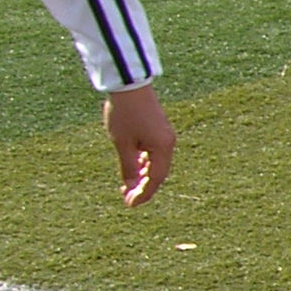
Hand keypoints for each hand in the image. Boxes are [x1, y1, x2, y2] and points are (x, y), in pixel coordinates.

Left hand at [103, 84, 173, 205]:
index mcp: (162, 148)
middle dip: (144, 186)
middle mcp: (169, 143)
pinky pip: (156, 152)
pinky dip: (145, 162)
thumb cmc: (125, 114)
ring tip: (127, 182)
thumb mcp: (122, 144)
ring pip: (157, 163)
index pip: (155, 179)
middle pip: (159, 172)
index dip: (143, 194)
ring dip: (144, 174)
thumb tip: (130, 186)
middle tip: (128, 197)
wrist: (130, 85)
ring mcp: (166, 135)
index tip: (131, 205)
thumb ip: (127, 167)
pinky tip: (134, 163)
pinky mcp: (160, 129)